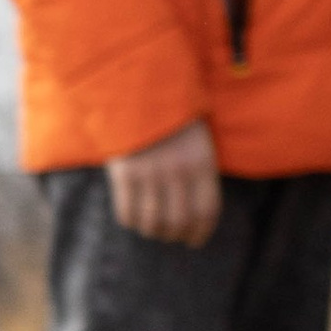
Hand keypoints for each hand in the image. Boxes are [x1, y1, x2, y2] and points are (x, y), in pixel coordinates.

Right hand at [108, 117, 222, 245]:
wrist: (139, 89)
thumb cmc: (172, 116)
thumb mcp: (197, 139)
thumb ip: (199, 172)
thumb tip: (197, 213)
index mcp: (201, 162)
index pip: (206, 212)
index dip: (200, 233)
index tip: (194, 241)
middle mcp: (177, 171)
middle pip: (178, 222)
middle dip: (175, 235)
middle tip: (171, 236)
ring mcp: (150, 173)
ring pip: (153, 222)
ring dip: (152, 231)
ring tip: (151, 229)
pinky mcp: (124, 174)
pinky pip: (127, 211)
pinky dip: (131, 221)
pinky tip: (133, 219)